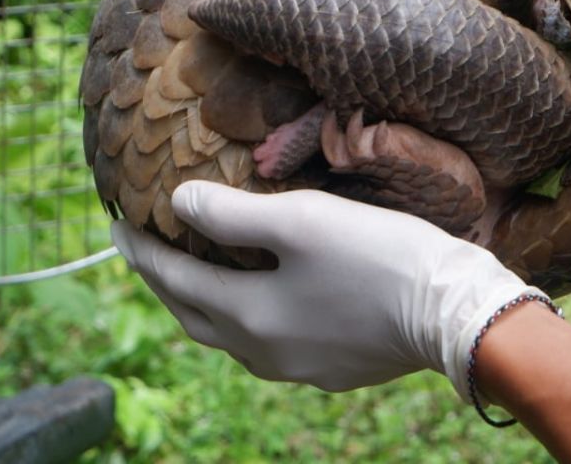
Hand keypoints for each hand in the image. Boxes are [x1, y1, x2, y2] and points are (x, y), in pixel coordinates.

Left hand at [111, 181, 542, 393]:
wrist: (453, 311)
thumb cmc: (377, 256)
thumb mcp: (302, 221)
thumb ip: (233, 215)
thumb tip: (179, 202)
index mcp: (249, 316)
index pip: (175, 279)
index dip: (142, 249)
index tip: (117, 223)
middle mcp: (265, 352)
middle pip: (195, 315)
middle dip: (165, 281)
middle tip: (148, 248)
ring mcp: (301, 367)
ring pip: (232, 334)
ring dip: (205, 302)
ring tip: (197, 271)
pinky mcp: (335, 367)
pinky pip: (271, 342)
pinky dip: (248, 314)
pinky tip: (265, 296)